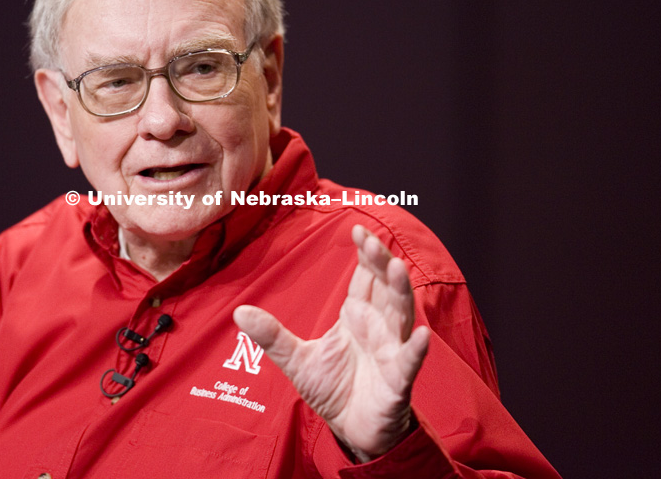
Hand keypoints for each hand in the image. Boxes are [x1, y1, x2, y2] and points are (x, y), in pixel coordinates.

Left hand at [233, 225, 429, 461]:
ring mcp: (391, 352)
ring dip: (400, 292)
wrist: (353, 430)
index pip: (365, 278)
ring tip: (397, 269)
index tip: (358, 230)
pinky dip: (415, 350)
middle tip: (372, 241)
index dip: (366, 254)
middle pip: (385, 288)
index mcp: (357, 317)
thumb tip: (238, 312)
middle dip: (381, 263)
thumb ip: (272, 335)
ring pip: (400, 316)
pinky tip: (421, 336)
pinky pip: (409, 363)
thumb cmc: (334, 389)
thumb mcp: (296, 360)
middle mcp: (378, 328)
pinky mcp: (398, 381)